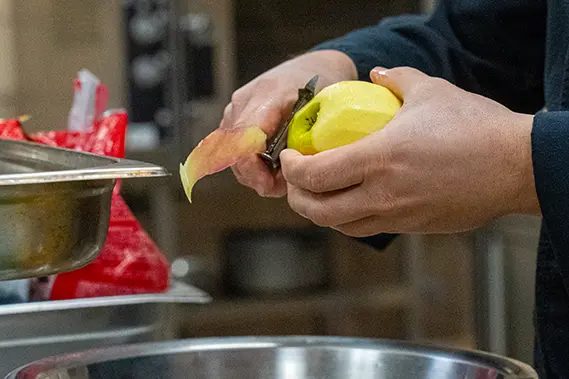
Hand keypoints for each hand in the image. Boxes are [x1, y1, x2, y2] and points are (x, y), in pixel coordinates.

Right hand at [222, 50, 356, 196]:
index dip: (252, 167)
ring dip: (251, 172)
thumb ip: (305, 140)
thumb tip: (292, 173)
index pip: (245, 138)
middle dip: (253, 176)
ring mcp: (236, 106)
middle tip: (279, 188)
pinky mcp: (235, 115)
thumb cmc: (324, 87)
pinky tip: (270, 168)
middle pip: (233, 150)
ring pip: (230, 152)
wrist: (315, 66)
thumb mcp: (322, 114)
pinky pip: (233, 147)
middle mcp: (245, 100)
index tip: (268, 185)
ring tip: (278, 179)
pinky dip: (249, 163)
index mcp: (269, 95)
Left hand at [281, 67, 539, 236]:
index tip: (289, 157)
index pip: (315, 175)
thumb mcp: (431, 92)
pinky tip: (351, 201)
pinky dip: (348, 219)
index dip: (292, 169)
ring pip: (340, 227)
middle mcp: (383, 195)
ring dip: (319, 212)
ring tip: (317, 194)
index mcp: (380, 158)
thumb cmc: (475, 128)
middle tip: (295, 180)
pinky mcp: (412, 227)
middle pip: (318, 211)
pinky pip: (367, 229)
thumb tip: (377, 76)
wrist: (516, 167)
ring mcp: (397, 216)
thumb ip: (396, 79)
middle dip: (296, 198)